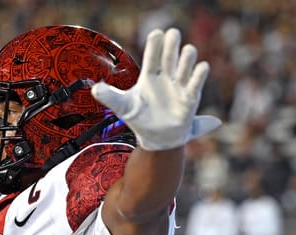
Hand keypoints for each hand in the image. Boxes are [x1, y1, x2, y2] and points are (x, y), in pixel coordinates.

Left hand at [91, 28, 220, 150]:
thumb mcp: (123, 107)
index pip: (152, 56)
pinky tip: (200, 68)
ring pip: (186, 64)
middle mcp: (165, 77)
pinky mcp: (190, 98)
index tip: (156, 33)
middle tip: (173, 34)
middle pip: (170, 55)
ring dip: (187, 57)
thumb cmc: (139, 119)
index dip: (154, 44)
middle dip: (172, 44)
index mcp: (149, 76)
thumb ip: (110, 96)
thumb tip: (94, 88)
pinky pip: (197, 82)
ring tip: (187, 51)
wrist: (156, 140)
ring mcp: (179, 86)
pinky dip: (200, 73)